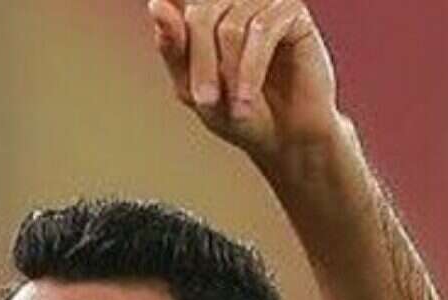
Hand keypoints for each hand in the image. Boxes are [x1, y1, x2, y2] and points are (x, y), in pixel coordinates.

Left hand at [146, 0, 338, 162]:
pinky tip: (247, 98)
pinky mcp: (291, 11)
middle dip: (200, 64)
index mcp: (204, 14)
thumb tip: (157, 5)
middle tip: (204, 103)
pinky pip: (262, 31)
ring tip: (236, 109)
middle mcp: (232, 0)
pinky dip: (250, 69)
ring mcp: (262, 1)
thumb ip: (174, 49)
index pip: (176, 2)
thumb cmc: (238, 113)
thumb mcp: (194, 88)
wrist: (285, 138)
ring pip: (230, 27)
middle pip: (201, 16)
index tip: (157, 12)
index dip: (171, 16)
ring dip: (228, 74)